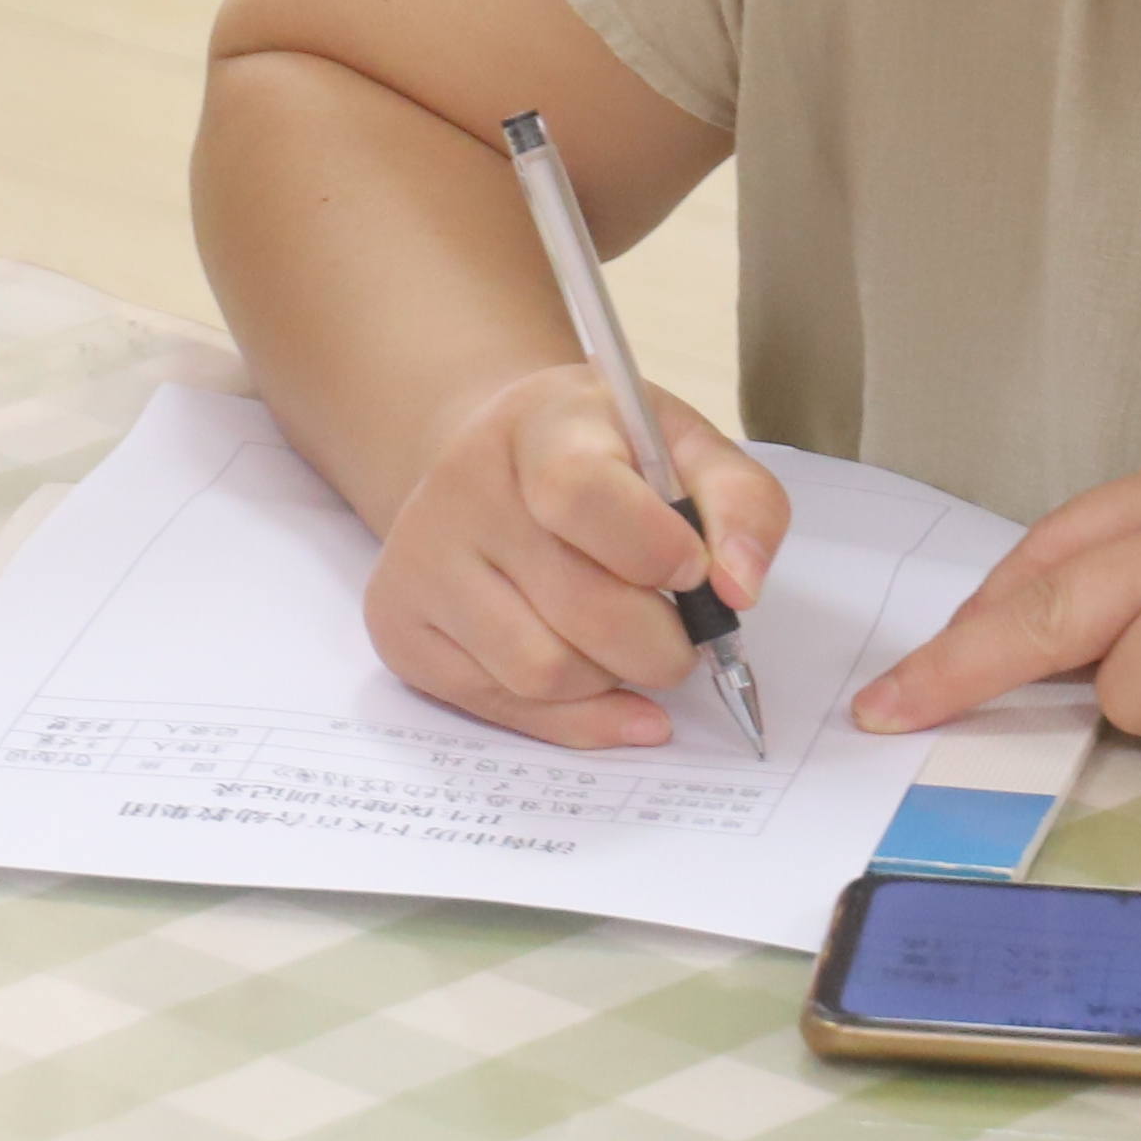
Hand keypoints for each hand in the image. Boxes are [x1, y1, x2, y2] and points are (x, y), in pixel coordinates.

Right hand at [362, 361, 788, 751]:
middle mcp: (461, 487)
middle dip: (662, 646)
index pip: (581, 494)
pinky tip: (601, 687)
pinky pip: (501, 708)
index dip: (656, 550)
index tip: (694, 569)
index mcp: (538, 424)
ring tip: (623, 644)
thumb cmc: (606, 458)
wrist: (497, 459)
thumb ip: (741, 504)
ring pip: (542, 673)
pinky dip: (573, 716)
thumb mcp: (684, 446)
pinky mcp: (399, 623)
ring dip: (613, 680)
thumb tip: (738, 589)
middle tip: (680, 634)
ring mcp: (420, 558)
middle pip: (579, 609)